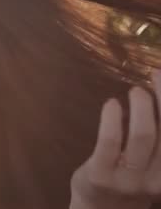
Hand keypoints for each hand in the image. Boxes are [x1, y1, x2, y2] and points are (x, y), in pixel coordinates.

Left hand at [70, 69, 160, 208]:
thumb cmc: (130, 180)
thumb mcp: (153, 164)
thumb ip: (158, 137)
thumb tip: (160, 94)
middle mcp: (157, 179)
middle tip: (156, 76)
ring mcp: (129, 179)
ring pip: (143, 136)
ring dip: (142, 106)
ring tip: (136, 91)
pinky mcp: (101, 175)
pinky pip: (110, 142)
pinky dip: (113, 119)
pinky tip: (112, 104)